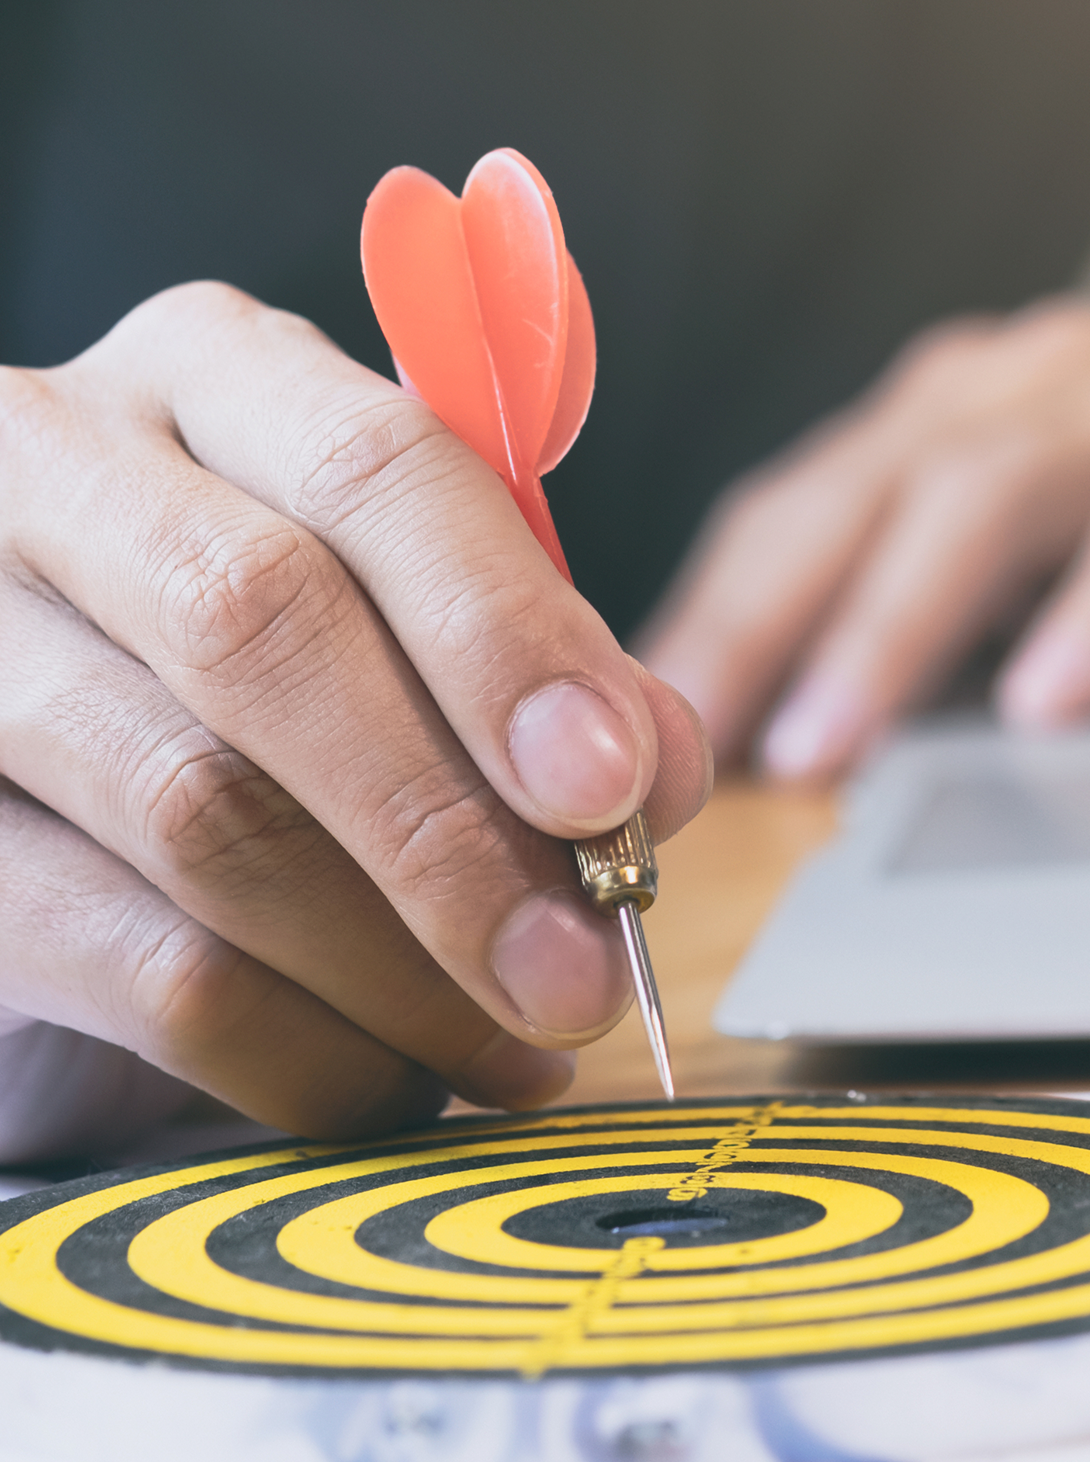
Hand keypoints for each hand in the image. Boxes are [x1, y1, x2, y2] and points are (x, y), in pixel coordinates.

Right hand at [0, 283, 710, 1152]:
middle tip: (580, 964)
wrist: (49, 792)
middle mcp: (55, 467)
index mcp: (214, 379)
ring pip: (195, 808)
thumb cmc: (277, 688)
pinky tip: (387, 1083)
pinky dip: (294, 1049)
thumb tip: (656, 771)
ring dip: (395, 965)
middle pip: (262, 626)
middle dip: (450, 822)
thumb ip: (540, 673)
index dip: (506, 635)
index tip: (612, 786)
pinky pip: (130, 960)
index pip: (376, 466)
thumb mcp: (414, 632)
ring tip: (517, 1043)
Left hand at [642, 301, 1089, 778]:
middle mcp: (1054, 381)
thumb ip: (956, 598)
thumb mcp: (1076, 539)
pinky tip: (1050, 702)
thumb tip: (807, 721)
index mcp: (983, 404)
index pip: (808, 497)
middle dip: (764, 615)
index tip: (632, 727)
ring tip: (830, 743)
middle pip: (870, 483)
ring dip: (897, 620)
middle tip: (682, 742)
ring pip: (997, 491)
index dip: (714, 608)